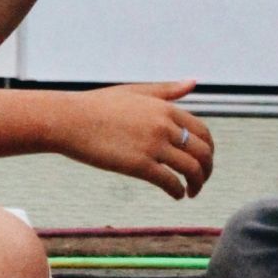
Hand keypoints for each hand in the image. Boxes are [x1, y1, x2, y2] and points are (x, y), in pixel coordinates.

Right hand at [57, 80, 214, 198]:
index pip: (202, 132)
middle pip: (202, 152)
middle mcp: (164, 126)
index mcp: (165, 108)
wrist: (69, 119)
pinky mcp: (139, 165)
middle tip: (200, 181)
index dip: (208, 150)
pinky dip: (177, 192)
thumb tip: (193, 81)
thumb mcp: (136, 91)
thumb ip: (168, 90)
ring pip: (190, 169)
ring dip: (196, 184)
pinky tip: (175, 195)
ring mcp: (153, 145)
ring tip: (190, 192)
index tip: (204, 160)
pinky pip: (169, 182)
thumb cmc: (98, 105)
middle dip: (207, 170)